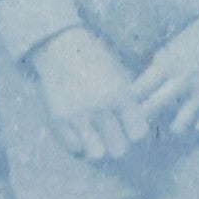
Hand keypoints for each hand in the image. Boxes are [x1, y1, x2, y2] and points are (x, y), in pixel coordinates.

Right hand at [31, 26, 149, 160]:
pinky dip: (77, 143)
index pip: (138, 132)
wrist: (60, 46)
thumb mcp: (119, 72)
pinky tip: (78, 132)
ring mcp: (77, 114)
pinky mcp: (57, 119)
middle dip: (117, 143)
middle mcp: (99, 106)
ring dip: (96, 146)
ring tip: (94, 136)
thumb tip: (140, 123)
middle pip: (119, 149)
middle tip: (111, 134)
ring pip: (96, 153)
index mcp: (119, 92)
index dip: (134, 131)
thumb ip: (129, 98)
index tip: (129, 125)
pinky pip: (73, 147)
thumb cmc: (95, 57)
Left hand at [132, 0, 198, 136]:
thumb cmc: (198, 34)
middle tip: (142, 124)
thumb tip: (143, 84)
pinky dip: (198, 124)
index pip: (139, 89)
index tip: (125, 107)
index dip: (129, 101)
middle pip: (153, 108)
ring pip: (180, 124)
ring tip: (172, 126)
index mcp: (167, 64)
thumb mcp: (173, 46)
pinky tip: (196, 120)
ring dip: (174, 125)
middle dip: (143, 117)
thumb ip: (158, 65)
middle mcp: (182, 81)